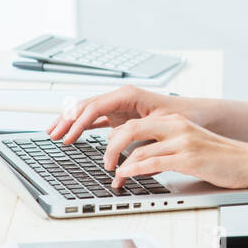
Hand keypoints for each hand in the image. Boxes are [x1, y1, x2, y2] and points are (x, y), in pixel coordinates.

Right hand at [47, 85, 197, 144]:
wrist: (195, 115)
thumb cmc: (182, 118)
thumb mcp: (161, 127)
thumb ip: (140, 137)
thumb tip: (119, 152)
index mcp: (128, 95)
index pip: (95, 107)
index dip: (79, 122)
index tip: (69, 137)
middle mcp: (120, 98)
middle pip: (85, 106)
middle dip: (67, 120)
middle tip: (52, 135)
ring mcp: (119, 107)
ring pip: (87, 112)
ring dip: (70, 122)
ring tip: (54, 134)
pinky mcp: (120, 116)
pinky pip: (95, 120)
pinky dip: (81, 126)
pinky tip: (70, 134)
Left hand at [101, 112, 247, 190]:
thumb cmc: (222, 157)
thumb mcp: (192, 143)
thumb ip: (169, 146)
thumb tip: (141, 159)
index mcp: (175, 121)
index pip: (135, 123)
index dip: (116, 138)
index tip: (107, 152)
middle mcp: (177, 126)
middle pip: (131, 129)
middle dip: (111, 146)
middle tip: (105, 163)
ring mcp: (183, 142)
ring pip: (139, 148)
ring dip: (121, 164)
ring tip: (114, 176)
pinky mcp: (189, 158)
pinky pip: (154, 162)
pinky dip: (135, 170)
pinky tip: (126, 175)